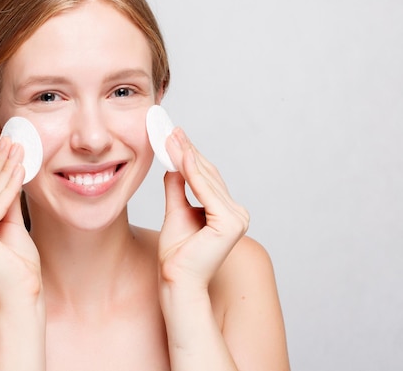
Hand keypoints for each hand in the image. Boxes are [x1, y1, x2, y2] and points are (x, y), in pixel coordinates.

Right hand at [0, 137, 41, 306]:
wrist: (23, 297)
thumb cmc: (19, 269)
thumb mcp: (11, 226)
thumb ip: (7, 202)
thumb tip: (11, 172)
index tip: (5, 145)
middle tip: (12, 138)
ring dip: (5, 167)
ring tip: (18, 146)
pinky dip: (10, 185)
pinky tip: (20, 168)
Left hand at [158, 128, 249, 291]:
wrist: (175, 279)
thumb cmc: (176, 254)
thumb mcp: (175, 212)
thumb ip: (178, 189)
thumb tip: (174, 166)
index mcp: (227, 212)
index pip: (206, 178)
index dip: (190, 155)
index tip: (175, 135)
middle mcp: (237, 213)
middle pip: (207, 175)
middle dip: (187, 150)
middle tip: (171, 129)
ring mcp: (237, 218)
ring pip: (206, 179)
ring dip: (187, 156)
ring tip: (171, 137)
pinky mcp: (229, 223)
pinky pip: (206, 190)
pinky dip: (192, 171)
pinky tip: (181, 155)